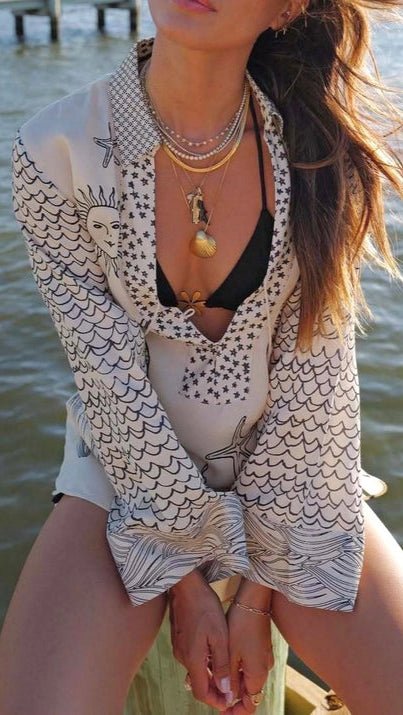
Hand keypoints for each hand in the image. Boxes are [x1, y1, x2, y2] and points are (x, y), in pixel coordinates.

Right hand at [168, 569, 233, 710]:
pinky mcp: (179, 638)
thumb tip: (225, 691)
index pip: (201, 691)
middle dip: (214, 689)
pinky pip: (192, 657)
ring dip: (209, 675)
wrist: (186, 585)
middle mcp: (182, 657)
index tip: (228, 703)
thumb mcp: (219, 636)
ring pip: (195, 669)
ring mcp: (179, 647)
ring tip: (226, 673)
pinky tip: (214, 654)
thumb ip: (221, 665)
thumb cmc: (204, 607)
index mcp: (192, 659)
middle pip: (198, 682)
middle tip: (230, 690)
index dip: (215, 700)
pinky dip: (203, 662)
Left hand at [224, 584, 273, 712]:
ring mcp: (265, 658)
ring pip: (249, 679)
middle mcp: (264, 669)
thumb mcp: (231, 654)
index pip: (250, 705)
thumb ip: (230, 678)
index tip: (221, 710)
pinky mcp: (262, 648)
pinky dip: (239, 670)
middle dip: (233, 697)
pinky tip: (225, 662)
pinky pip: (251, 666)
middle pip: (250, 693)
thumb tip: (229, 699)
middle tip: (215, 693)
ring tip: (216, 678)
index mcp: (257, 675)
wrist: (253, 600)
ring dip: (235, 683)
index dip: (235, 712)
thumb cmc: (241, 625)